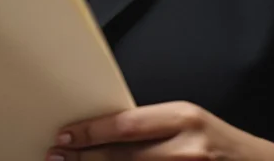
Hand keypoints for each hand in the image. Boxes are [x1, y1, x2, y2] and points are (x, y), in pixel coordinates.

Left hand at [48, 101, 273, 159]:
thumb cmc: (216, 140)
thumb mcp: (186, 121)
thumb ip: (150, 127)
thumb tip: (102, 132)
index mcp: (183, 118)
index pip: (124, 124)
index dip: (91, 132)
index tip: (66, 135)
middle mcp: (187, 148)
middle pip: (122, 156)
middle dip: (84, 158)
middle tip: (56, 157)